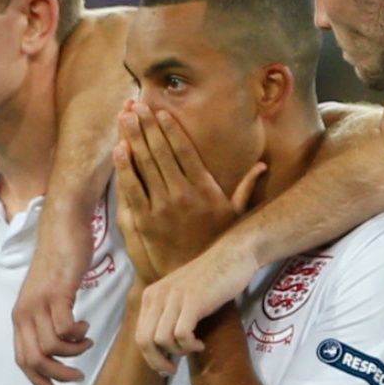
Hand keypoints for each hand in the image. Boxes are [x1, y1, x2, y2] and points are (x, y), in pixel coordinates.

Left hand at [12, 197, 94, 384]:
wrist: (63, 229)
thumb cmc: (59, 262)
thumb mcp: (48, 296)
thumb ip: (47, 319)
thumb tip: (57, 345)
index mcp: (21, 316)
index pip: (22, 359)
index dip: (38, 380)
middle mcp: (25, 312)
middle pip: (35, 359)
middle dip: (58, 374)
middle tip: (78, 374)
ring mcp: (39, 303)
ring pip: (51, 346)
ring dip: (74, 351)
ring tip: (85, 341)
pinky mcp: (57, 293)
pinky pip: (65, 327)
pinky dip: (78, 333)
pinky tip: (85, 324)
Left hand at [113, 102, 262, 279]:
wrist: (191, 281)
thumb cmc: (215, 246)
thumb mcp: (236, 218)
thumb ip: (247, 189)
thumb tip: (263, 166)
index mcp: (205, 191)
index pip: (184, 152)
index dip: (171, 129)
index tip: (162, 111)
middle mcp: (182, 196)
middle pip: (161, 153)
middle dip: (147, 125)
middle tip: (137, 103)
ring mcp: (161, 208)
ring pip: (144, 166)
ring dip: (133, 138)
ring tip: (125, 115)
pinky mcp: (143, 221)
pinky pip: (132, 189)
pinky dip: (125, 167)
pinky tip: (120, 148)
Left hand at [133, 241, 259, 374]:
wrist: (232, 256)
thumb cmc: (211, 278)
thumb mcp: (180, 295)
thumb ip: (168, 313)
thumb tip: (163, 347)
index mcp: (151, 295)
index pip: (139, 335)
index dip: (149, 357)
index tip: (165, 366)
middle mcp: (157, 296)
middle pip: (145, 341)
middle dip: (158, 361)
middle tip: (173, 368)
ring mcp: (174, 298)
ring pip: (162, 340)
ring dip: (179, 351)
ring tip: (194, 347)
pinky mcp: (192, 302)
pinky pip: (181, 335)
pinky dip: (190, 345)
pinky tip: (200, 343)